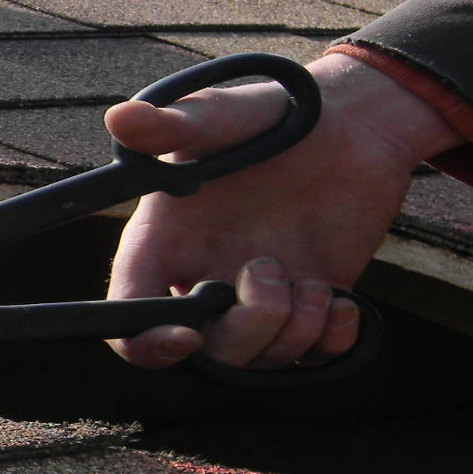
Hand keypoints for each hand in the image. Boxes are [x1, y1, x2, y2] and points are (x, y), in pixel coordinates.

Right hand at [105, 52, 462, 369]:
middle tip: (270, 270)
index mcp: (166, 243)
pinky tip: (341, 299)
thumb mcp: (222, 116)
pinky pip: (315, 356)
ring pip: (262, 359)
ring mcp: (259, 298)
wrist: (352, 122)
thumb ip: (172, 125)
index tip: (185, 335)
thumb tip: (120, 117)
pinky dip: (331, 340)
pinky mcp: (309, 305)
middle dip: (245, 329)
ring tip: (313, 283)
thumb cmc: (273, 115)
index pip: (131, 315)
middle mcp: (206, 278)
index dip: (145, 343)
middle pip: (207, 352)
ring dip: (293, 332)